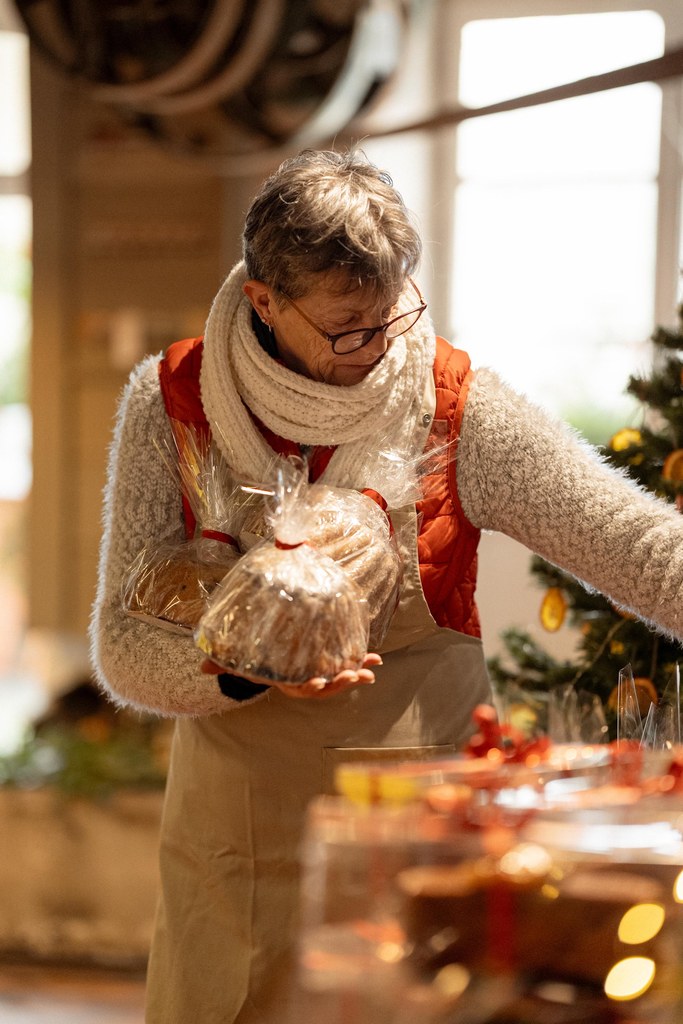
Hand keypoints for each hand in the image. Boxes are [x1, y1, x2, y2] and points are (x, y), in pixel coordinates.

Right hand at [200, 653, 381, 698]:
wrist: (271, 657)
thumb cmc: (257, 662)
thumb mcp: (241, 662)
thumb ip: (224, 663)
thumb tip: (201, 665)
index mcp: (287, 683)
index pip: (298, 689)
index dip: (308, 687)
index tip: (317, 683)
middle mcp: (305, 682)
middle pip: (325, 688)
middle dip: (339, 683)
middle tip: (353, 676)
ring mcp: (320, 675)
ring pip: (339, 680)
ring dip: (356, 675)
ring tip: (371, 670)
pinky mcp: (330, 664)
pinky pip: (347, 666)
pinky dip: (362, 662)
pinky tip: (376, 659)